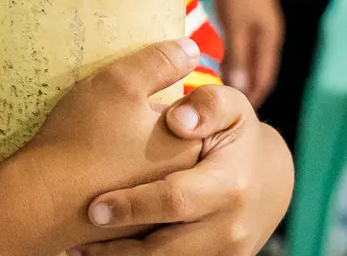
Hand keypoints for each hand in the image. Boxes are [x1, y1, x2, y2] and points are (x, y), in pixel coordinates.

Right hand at [10, 40, 209, 250]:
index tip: (137, 102)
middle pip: (175, 145)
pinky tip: (94, 174)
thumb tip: (191, 48)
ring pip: (153, 172)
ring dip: (135, 159)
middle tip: (117, 122)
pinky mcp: (131, 228)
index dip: (165, 104)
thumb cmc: (81, 138)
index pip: (196, 118)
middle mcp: (180, 185)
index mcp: (187, 149)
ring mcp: (157, 211)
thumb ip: (159, 61)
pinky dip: (119, 186)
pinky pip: (133, 198)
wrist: (41, 199)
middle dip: (153, 131)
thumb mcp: (121, 82)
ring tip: (103, 147)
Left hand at [72, 85, 293, 255]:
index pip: (175, 200)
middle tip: (75, 243)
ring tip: (81, 251)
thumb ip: (207, 104)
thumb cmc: (238, 137)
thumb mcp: (231, 109)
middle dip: (118, 249)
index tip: (94, 207)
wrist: (271, 181)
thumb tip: (178, 119)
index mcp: (229, 186)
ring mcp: (224, 253)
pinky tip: (106, 252)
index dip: (133, 206)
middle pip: (166, 249)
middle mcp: (229, 228)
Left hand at [206, 0, 282, 105]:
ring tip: (216, 92)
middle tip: (223, 114)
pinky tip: (212, 60)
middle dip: (244, 91)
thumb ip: (237, 54)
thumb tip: (239, 88)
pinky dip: (228, 57)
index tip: (235, 122)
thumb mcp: (235, 22)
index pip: (262, 80)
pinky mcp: (242, 12)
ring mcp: (255, 23)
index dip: (250, 100)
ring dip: (234, 74)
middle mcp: (265, 35)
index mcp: (268, 40)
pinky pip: (237, 44)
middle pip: (256, 71)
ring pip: (245, 58)